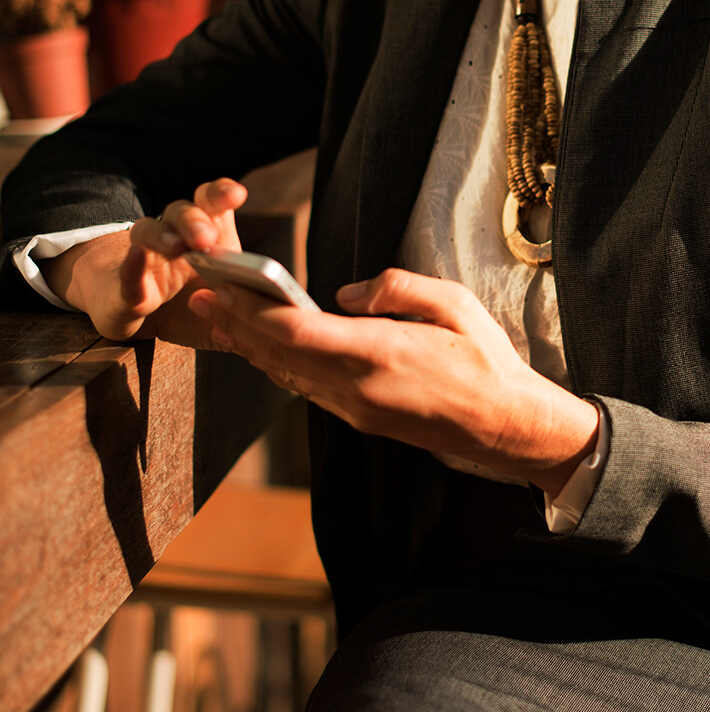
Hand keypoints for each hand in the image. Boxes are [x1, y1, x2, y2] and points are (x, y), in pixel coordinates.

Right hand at [46, 179, 247, 343]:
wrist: (133, 319)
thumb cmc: (182, 308)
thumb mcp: (216, 313)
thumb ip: (237, 317)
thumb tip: (262, 326)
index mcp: (203, 238)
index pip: (211, 204)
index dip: (222, 194)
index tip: (236, 195)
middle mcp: (173, 238)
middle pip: (181, 212)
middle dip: (195, 219)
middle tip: (206, 237)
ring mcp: (145, 258)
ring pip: (148, 230)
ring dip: (163, 235)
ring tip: (177, 247)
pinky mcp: (123, 287)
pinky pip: (126, 272)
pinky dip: (132, 266)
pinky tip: (137, 257)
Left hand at [186, 267, 599, 496]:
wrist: (504, 424)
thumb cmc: (485, 358)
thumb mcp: (452, 302)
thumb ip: (394, 289)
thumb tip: (344, 292)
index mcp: (379, 354)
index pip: (296, 333)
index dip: (251, 310)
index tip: (221, 286)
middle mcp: (357, 388)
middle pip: (279, 356)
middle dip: (236, 323)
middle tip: (202, 292)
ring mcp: (356, 409)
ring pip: (287, 376)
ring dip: (250, 346)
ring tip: (220, 317)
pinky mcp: (361, 418)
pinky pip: (307, 389)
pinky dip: (278, 366)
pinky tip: (265, 350)